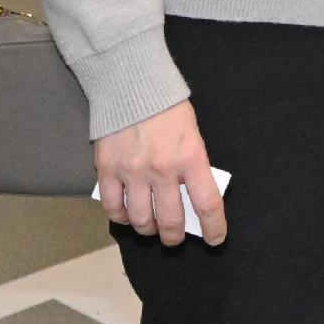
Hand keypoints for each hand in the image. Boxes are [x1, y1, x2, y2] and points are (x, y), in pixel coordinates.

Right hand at [98, 101, 225, 245]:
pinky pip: (113, 208)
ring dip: (147, 229)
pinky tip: (126, 215)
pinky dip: (121, 217)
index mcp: (191, 158)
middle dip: (174, 236)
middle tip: (174, 236)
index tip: (216, 239)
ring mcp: (133, 171)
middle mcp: (162, 169)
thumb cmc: (168, 109)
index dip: (214, 228)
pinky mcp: (108, 169)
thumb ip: (192, 166)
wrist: (132, 84)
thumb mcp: (193, 135)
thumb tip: (190, 198)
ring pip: (141, 220)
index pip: (207, 204)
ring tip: (150, 226)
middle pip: (170, 221)